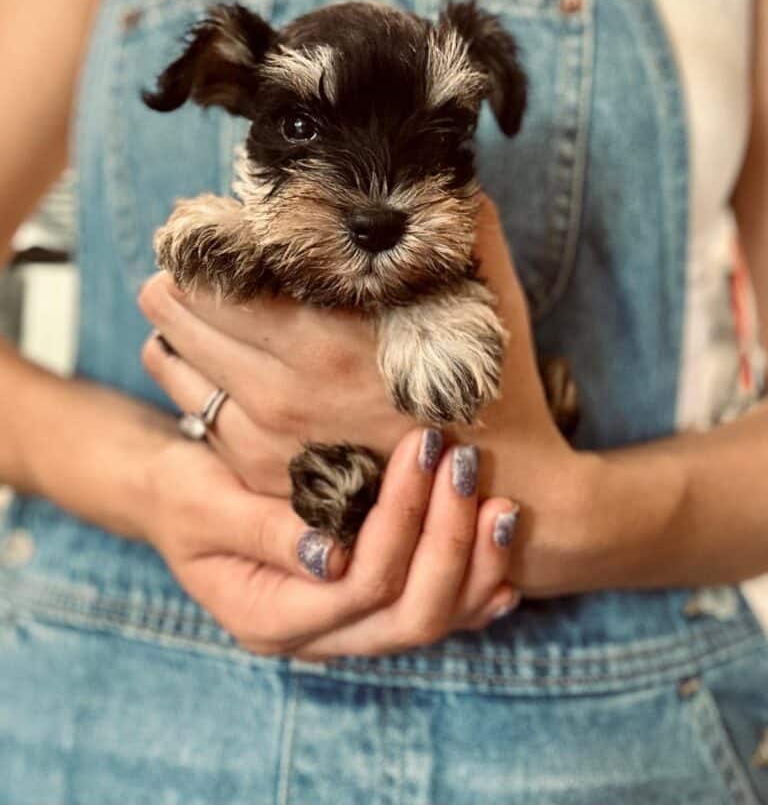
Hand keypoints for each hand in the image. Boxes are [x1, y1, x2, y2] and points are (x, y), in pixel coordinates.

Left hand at [138, 195, 608, 600]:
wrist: (499, 495)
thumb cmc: (494, 392)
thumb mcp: (488, 299)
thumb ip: (467, 227)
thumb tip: (452, 174)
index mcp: (330, 335)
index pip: (221, 271)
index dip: (202, 240)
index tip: (202, 226)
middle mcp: (285, 389)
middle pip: (179, 312)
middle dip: (174, 280)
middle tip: (180, 265)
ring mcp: (268, 440)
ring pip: (174, 365)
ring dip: (172, 330)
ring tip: (180, 312)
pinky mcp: (266, 477)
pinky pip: (196, 416)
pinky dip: (188, 381)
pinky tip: (203, 366)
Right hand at [143, 427, 520, 658]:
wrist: (179, 499)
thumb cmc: (185, 493)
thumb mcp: (203, 503)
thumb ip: (262, 530)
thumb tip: (330, 555)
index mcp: (270, 618)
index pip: (360, 585)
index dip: (401, 518)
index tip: (422, 444)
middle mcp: (316, 638)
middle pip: (409, 614)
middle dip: (448, 537)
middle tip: (464, 461)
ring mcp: (346, 630)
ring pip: (431, 621)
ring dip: (474, 563)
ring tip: (500, 501)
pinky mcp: (368, 606)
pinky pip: (435, 611)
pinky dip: (475, 583)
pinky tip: (500, 546)